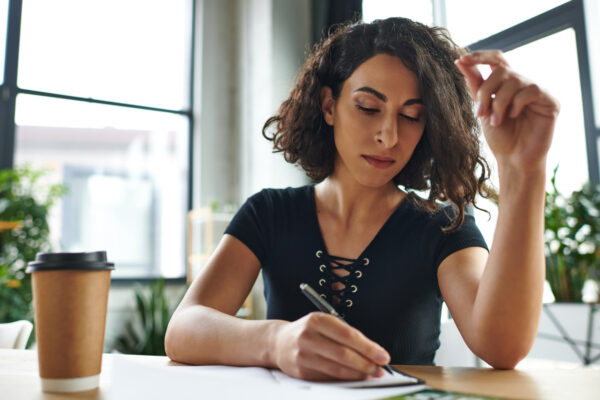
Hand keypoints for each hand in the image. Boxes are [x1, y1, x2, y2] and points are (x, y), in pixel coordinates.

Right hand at [272, 312, 389, 380]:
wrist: (279, 342)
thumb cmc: (309, 331)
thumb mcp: (325, 323)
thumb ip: (346, 334)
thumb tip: (373, 352)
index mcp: (317, 320)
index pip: (348, 335)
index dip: (368, 347)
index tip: (383, 356)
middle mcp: (308, 337)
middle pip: (344, 354)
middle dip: (366, 363)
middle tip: (381, 368)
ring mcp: (303, 355)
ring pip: (337, 369)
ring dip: (358, 374)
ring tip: (371, 374)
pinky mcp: (301, 372)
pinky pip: (328, 378)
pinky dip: (345, 379)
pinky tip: (354, 377)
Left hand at [455, 50, 559, 172]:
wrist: (512, 158)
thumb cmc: (499, 136)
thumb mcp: (483, 108)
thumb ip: (476, 85)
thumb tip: (461, 61)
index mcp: (506, 84)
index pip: (496, 59)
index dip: (480, 56)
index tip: (461, 60)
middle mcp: (522, 83)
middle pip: (501, 70)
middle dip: (486, 91)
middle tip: (480, 113)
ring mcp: (537, 91)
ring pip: (514, 80)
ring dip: (499, 103)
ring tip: (496, 121)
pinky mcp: (550, 101)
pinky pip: (530, 90)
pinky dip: (516, 103)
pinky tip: (514, 116)